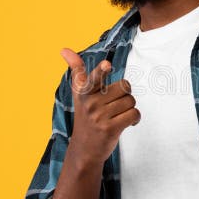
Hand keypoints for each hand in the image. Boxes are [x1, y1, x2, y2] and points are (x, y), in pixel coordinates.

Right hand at [60, 48, 140, 165]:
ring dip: (129, 108)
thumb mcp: (79, 94)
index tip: (106, 65)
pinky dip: (135, 119)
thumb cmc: (86, 116)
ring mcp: (100, 117)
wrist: (84, 150)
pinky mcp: (110, 129)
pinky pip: (134, 114)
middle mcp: (90, 103)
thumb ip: (77, 71)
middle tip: (114, 105)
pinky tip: (126, 123)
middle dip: (124, 95)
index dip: (101, 71)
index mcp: (84, 92)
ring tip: (118, 115)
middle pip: (124, 86)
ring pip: (131, 101)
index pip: (93, 78)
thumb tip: (64, 49)